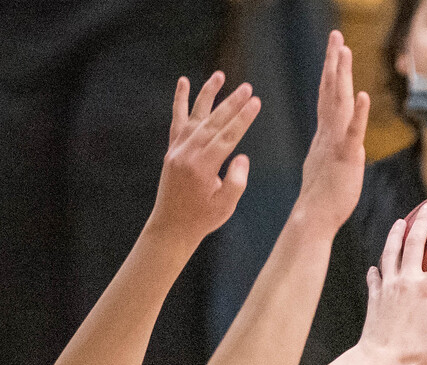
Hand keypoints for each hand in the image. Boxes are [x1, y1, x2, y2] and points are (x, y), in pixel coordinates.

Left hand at [149, 72, 260, 247]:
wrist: (171, 227)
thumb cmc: (202, 218)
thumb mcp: (226, 206)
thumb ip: (237, 180)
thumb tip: (242, 156)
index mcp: (203, 167)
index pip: (228, 136)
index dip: (243, 118)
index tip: (256, 103)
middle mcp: (188, 153)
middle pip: (214, 122)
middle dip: (232, 103)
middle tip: (247, 87)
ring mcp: (178, 149)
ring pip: (196, 116)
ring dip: (208, 94)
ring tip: (220, 75)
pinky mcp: (172, 149)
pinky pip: (176, 120)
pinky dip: (180, 101)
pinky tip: (183, 82)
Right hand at [295, 31, 370, 235]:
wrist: (313, 218)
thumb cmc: (321, 199)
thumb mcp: (326, 165)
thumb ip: (331, 149)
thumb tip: (336, 143)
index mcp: (325, 135)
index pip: (327, 96)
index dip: (330, 71)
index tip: (333, 49)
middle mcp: (328, 134)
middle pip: (331, 91)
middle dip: (334, 62)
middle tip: (336, 36)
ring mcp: (336, 144)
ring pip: (339, 103)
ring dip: (342, 76)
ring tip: (344, 50)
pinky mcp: (346, 158)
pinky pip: (352, 132)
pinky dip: (358, 113)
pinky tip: (362, 94)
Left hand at [356, 206, 426, 364]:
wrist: (378, 360)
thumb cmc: (415, 353)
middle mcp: (407, 281)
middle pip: (414, 243)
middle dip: (422, 222)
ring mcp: (388, 286)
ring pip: (391, 253)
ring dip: (395, 236)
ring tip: (399, 223)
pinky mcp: (375, 296)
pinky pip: (375, 277)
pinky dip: (376, 270)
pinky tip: (375, 268)